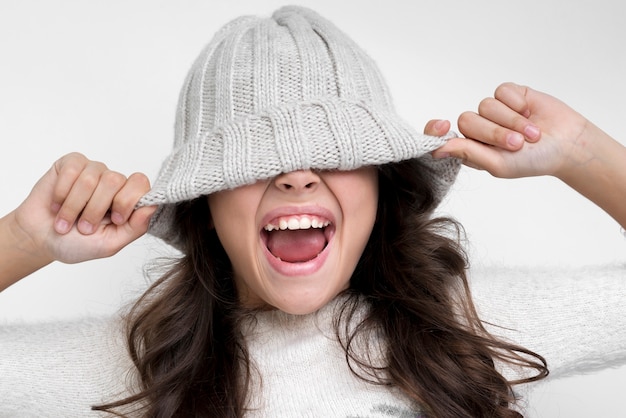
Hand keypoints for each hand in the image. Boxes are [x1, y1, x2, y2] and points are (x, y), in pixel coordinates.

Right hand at [11, 153, 154, 264]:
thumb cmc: (76, 243)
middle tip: (84, 227)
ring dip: (74, 207)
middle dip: (96, 209)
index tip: (116, 220)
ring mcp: (93, 170)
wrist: (40, 239)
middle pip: (115, 181)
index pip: (141, 184)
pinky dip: (61, 193)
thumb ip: (135, 227)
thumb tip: (153, 206)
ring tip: (64, 222)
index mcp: (127, 199)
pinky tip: (56, 205)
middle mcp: (113, 182)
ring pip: (91, 178)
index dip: (128, 201)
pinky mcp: (71, 164)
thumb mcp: (109, 244)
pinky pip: (72, 170)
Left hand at [432, 82, 589, 179]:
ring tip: (531, 134)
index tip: (442, 126)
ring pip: (485, 106)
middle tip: (517, 144)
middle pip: (466, 120)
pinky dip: (517, 104)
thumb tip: (437, 149)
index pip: (441, 136)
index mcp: (469, 149)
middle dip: (494, 133)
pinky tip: (530, 113)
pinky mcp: (509, 94)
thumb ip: (468, 154)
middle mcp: (478, 129)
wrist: (567, 145)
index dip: (436, 131)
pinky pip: (502, 92)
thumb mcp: (498, 164)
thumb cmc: (532, 161)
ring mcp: (493, 111)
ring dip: (511, 121)